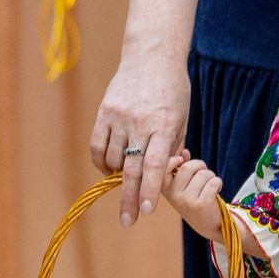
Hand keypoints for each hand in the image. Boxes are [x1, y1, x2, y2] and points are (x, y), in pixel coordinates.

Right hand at [90, 44, 191, 227]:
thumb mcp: (180, 119)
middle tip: (128, 221)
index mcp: (163, 125)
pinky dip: (102, 161)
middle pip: (131, 169)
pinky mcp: (104, 111)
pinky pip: (98, 145)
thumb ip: (170, 148)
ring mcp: (119, 116)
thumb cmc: (172, 91)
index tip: (147, 211)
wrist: (152, 56)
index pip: (155, 166)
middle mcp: (140, 122)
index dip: (150, 190)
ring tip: (127, 177)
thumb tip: (161, 178)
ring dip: (119, 175)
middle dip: (130, 198)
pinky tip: (109, 168)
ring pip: (114, 159)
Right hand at [160, 155, 225, 234]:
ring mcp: (186, 201)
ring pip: (203, 174)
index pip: (163, 168)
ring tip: (210, 186)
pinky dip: (218, 183)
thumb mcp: (184, 185)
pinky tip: (216, 190)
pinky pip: (213, 182)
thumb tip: (184, 152)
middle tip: (204, 174)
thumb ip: (182, 167)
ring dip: (211, 176)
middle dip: (200, 166)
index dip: (173, 160)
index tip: (182, 161)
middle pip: (188, 167)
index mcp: (165, 189)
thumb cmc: (195, 200)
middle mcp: (173, 196)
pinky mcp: (201, 205)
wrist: (208, 224)